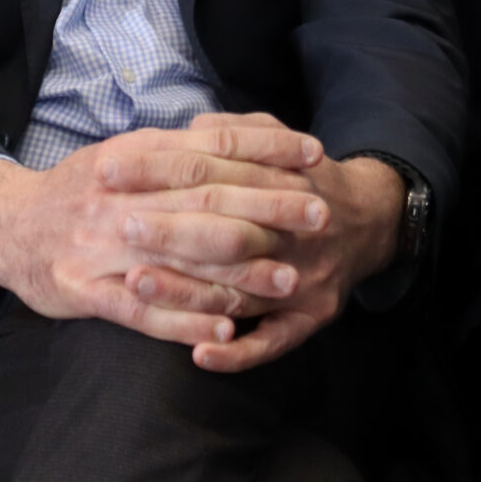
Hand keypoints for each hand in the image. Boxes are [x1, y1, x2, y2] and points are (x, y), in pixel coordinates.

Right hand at [0, 119, 331, 351]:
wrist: (3, 225)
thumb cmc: (75, 191)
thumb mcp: (121, 155)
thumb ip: (172, 149)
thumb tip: (232, 133)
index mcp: (133, 159)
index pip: (210, 148)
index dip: (265, 151)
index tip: (315, 155)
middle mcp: (120, 199)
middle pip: (205, 203)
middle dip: (268, 210)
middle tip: (321, 216)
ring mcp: (101, 248)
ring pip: (180, 261)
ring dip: (239, 273)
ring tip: (289, 282)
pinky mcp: (84, 291)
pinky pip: (141, 312)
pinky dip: (184, 322)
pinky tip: (223, 330)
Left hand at [119, 114, 404, 373]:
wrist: (372, 219)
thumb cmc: (305, 179)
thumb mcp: (279, 140)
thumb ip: (236, 131)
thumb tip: (191, 127)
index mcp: (280, 180)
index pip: (211, 169)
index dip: (157, 167)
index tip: (108, 168)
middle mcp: (293, 232)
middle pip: (224, 230)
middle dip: (169, 229)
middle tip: (119, 225)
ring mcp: (304, 279)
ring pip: (238, 290)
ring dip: (186, 291)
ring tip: (136, 285)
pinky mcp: (311, 317)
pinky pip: (272, 342)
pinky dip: (238, 352)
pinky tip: (200, 354)